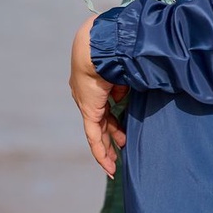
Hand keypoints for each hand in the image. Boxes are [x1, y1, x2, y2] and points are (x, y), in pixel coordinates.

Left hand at [69, 16, 128, 176]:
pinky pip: (94, 137)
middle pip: (101, 120)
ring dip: (107, 147)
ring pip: (97, 132)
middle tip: (122, 145)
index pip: (106, 103)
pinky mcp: (88, 111)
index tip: (123, 125)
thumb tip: (125, 96)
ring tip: (115, 162)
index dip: (115, 115)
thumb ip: (125, 84)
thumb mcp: (124, 69)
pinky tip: (108, 166)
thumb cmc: (114, 50)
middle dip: (112, 134)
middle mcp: (89, 94)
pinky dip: (101, 152)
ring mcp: (87, 104)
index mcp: (97, 82)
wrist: (96, 47)